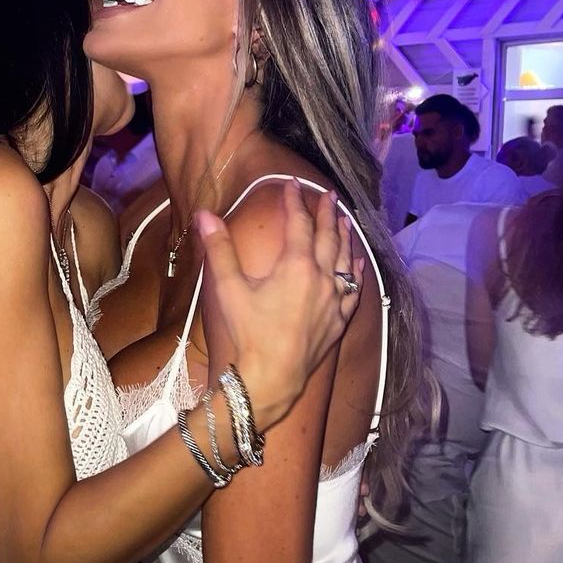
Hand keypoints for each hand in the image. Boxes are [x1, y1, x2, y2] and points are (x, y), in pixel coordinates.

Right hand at [199, 182, 362, 428]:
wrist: (271, 378)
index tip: (291, 185)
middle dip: (326, 213)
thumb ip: (219, 249)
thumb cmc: (249, 334)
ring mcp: (334, 300)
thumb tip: (204, 214)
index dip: (294, 201)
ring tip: (344, 220)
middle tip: (328, 194)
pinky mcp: (338, 321)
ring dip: (344, 237)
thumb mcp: (229, 289)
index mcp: (295, 265)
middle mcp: (321, 278)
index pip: (298, 223)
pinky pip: (353, 291)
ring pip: (345, 260)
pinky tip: (358, 264)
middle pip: (328, 237)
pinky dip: (356, 273)